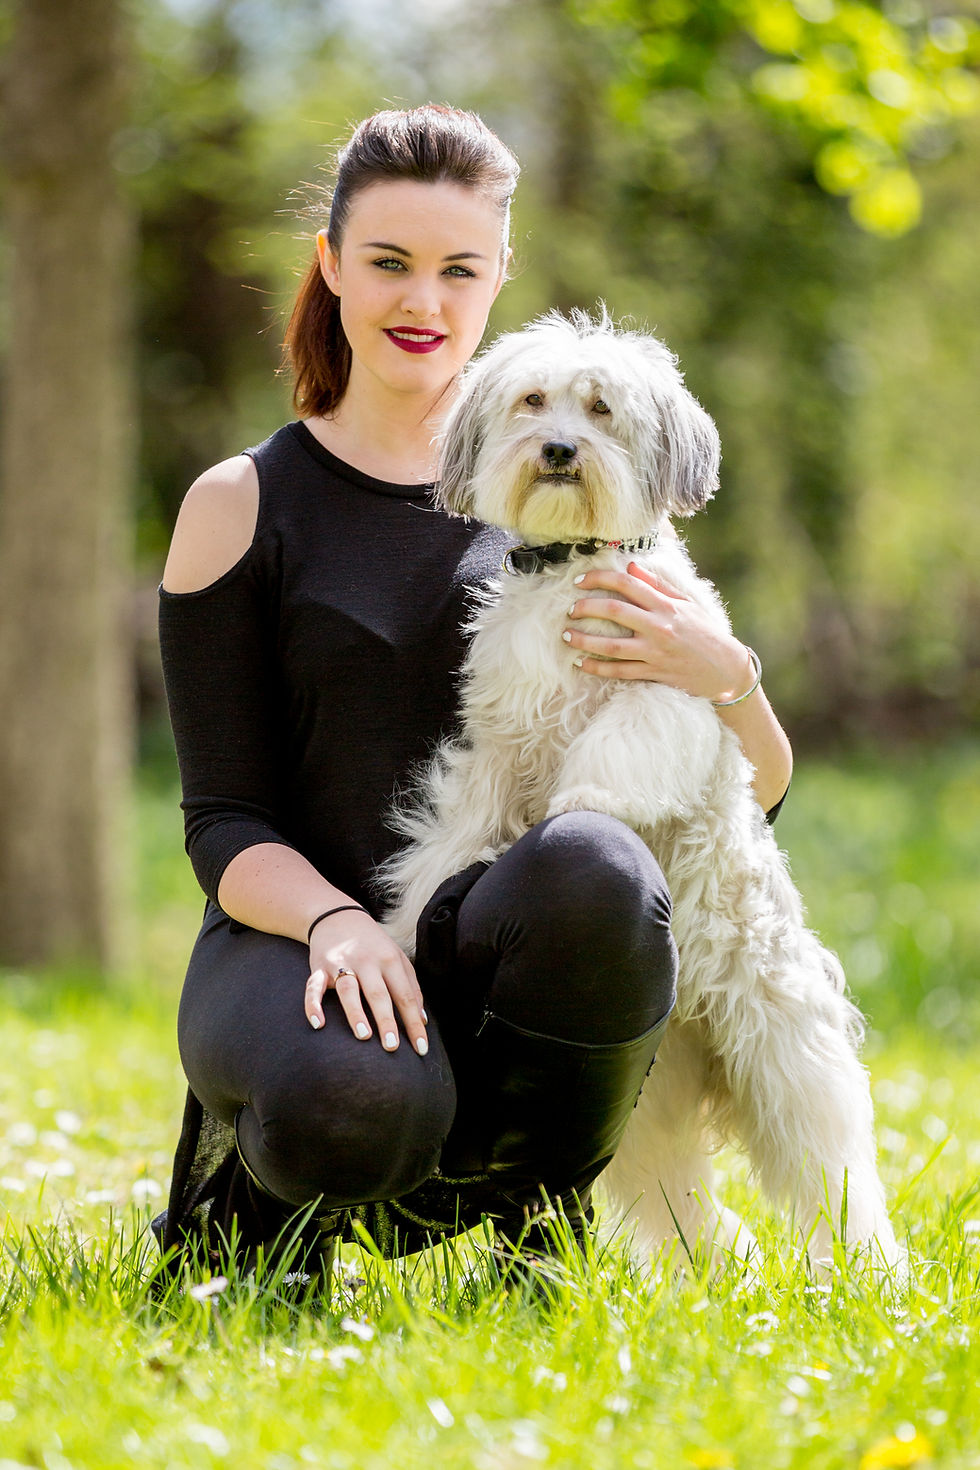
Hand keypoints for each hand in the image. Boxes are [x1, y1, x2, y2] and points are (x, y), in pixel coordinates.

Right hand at [305, 909, 427, 1055]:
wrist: (338, 916)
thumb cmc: (374, 944)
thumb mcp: (397, 958)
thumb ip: (411, 987)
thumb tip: (422, 1021)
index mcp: (390, 961)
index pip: (405, 996)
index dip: (413, 1023)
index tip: (421, 1048)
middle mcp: (366, 961)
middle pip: (378, 994)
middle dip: (386, 1020)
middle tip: (392, 1047)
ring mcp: (341, 963)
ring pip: (348, 990)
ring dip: (355, 1013)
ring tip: (363, 1036)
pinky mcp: (319, 967)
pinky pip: (312, 987)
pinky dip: (313, 1005)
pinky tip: (318, 1024)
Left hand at [563, 560, 753, 700]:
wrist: (727, 670)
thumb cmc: (706, 633)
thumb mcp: (687, 604)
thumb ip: (658, 586)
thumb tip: (631, 567)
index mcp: (666, 605)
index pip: (627, 584)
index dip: (600, 579)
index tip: (580, 582)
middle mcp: (659, 627)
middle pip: (614, 611)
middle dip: (586, 608)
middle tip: (570, 610)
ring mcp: (656, 652)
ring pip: (611, 646)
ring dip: (584, 641)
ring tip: (567, 637)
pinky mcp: (655, 674)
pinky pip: (620, 672)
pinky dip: (597, 668)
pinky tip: (581, 664)